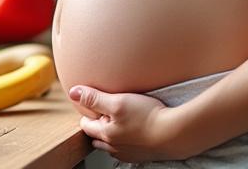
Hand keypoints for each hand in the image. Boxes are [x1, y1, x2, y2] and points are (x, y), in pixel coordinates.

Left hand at [69, 84, 193, 162]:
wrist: (174, 133)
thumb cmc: (148, 117)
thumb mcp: (117, 102)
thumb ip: (94, 98)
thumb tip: (73, 93)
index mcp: (105, 134)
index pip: (86, 124)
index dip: (89, 112)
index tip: (94, 104)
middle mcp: (113, 147)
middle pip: (98, 136)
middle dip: (98, 125)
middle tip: (106, 112)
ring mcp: (128, 153)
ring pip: (112, 144)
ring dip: (113, 133)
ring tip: (121, 121)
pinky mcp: (142, 154)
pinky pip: (128, 148)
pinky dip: (127, 140)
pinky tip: (136, 130)